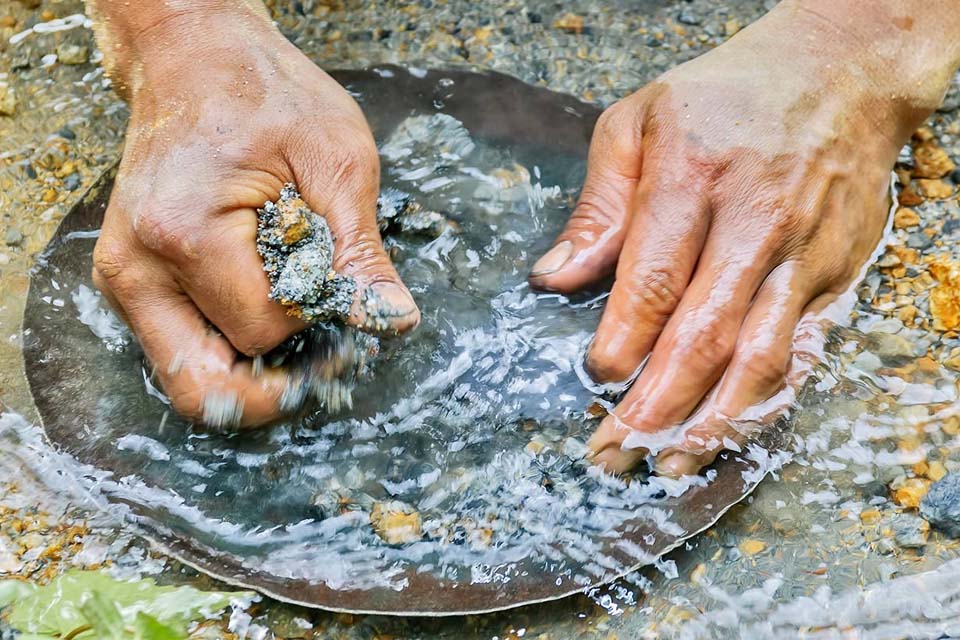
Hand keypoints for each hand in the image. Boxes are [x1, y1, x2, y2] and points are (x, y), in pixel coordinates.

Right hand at [91, 10, 418, 426]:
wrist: (195, 56)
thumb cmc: (266, 94)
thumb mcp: (337, 162)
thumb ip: (361, 253)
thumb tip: (393, 321)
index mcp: (185, 233)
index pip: (264, 331)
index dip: (318, 328)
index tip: (351, 306)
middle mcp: (137, 267)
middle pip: (207, 383)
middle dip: (276, 378)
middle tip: (326, 351)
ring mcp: (124, 278)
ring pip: (189, 378)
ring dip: (250, 370)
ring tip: (297, 324)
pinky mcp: (129, 280)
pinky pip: (180, 348)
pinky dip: (228, 346)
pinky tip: (267, 309)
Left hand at [529, 1, 958, 475]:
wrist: (842, 72)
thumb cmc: (726, 96)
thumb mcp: (639, 121)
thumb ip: (598, 206)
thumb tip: (552, 279)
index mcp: (692, 179)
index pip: (653, 281)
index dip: (621, 342)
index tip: (592, 380)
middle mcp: (754, 223)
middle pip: (702, 336)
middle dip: (654, 407)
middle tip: (612, 452)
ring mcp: (802, 255)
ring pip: (759, 359)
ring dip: (711, 423)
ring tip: (668, 464)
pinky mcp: (835, 276)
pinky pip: (804, 352)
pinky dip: (768, 403)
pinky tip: (732, 433)